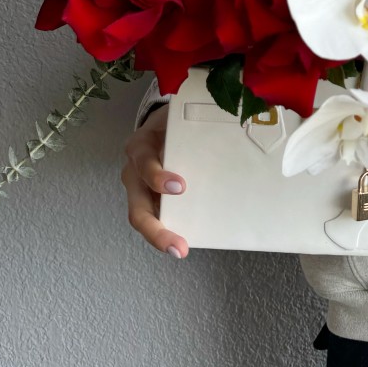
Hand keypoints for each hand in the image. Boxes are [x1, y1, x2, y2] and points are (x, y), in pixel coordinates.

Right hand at [121, 104, 189, 258]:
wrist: (161, 124)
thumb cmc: (170, 123)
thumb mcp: (174, 118)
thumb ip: (192, 122)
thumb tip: (231, 124)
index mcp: (140, 148)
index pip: (144, 164)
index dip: (157, 177)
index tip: (179, 187)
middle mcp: (135, 173)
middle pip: (137, 209)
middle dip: (156, 230)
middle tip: (178, 246)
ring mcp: (141, 191)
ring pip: (144, 219)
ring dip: (161, 236)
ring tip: (180, 249)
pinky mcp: (150, 199)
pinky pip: (158, 218)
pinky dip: (170, 230)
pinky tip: (186, 240)